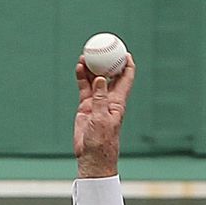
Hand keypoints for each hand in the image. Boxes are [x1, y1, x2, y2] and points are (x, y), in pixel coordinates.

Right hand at [73, 54, 135, 177]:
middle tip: (102, 48)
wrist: (91, 156)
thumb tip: (100, 78)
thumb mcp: (101, 119)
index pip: (126, 79)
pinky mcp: (85, 106)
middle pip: (109, 75)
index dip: (127, 65)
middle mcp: (108, 99)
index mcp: (118, 102)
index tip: (124, 52)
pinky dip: (81, 77)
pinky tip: (79, 67)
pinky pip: (84, 87)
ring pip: (94, 79)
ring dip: (91, 67)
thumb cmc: (101, 141)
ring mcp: (97, 102)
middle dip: (107, 61)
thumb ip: (100, 99)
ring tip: (85, 55)